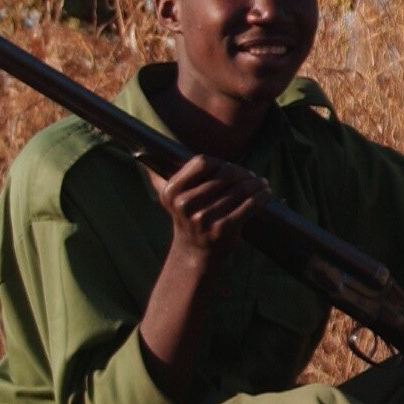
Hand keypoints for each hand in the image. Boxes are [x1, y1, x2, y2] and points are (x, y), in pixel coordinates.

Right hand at [152, 154, 269, 258]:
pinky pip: (248, 205)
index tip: (229, 168)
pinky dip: (260, 196)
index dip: (220, 162)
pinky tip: (265, 192)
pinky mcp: (223, 229)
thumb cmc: (188, 218)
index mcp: (171, 191)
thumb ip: (160, 176)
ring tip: (261, 183)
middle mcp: (185, 204)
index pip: (202, 162)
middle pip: (224, 174)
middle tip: (251, 176)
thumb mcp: (170, 198)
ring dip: (255, 184)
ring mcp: (204, 218)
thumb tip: (139, 150)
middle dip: (242, 173)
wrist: (194, 253)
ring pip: (239, 189)